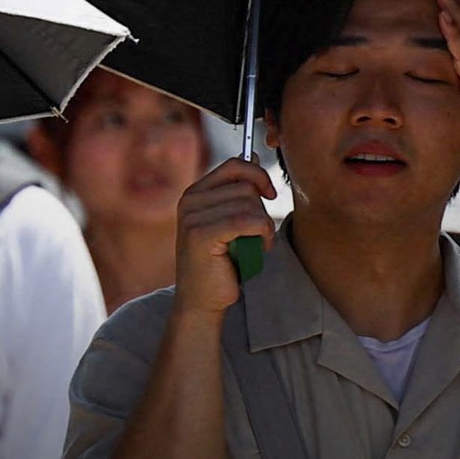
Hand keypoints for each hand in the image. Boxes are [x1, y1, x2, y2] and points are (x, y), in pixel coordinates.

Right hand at [174, 157, 277, 315]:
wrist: (201, 301)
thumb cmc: (220, 263)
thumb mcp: (229, 222)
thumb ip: (237, 193)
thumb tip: (253, 157)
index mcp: (194, 193)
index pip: (234, 165)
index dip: (258, 175)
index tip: (269, 194)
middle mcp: (190, 201)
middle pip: (246, 186)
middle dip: (261, 210)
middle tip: (256, 235)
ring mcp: (192, 217)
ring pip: (249, 204)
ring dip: (263, 226)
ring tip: (254, 245)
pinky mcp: (201, 234)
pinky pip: (247, 221)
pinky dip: (262, 234)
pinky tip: (259, 248)